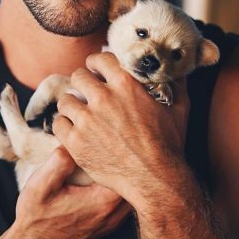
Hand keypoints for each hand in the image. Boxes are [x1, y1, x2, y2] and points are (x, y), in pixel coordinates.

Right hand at [7, 146, 130, 238]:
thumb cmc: (35, 216)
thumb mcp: (41, 184)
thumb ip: (60, 161)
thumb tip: (76, 142)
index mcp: (101, 201)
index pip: (128, 172)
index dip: (125, 152)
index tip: (118, 138)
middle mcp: (112, 214)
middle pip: (136, 185)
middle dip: (130, 164)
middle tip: (123, 143)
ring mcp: (111, 223)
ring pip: (132, 196)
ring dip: (127, 178)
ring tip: (119, 157)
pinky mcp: (106, 226)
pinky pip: (123, 205)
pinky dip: (122, 190)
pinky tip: (110, 177)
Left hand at [52, 52, 189, 211]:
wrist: (155, 179)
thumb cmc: (169, 145)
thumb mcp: (179, 109)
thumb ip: (176, 84)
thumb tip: (177, 69)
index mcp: (125, 84)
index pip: (99, 59)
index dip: (96, 64)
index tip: (95, 70)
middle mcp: (103, 99)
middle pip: (78, 76)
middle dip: (82, 82)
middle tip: (86, 92)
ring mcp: (87, 121)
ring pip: (66, 100)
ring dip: (72, 105)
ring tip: (79, 113)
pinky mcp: (75, 142)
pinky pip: (59, 124)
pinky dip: (65, 126)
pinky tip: (74, 130)